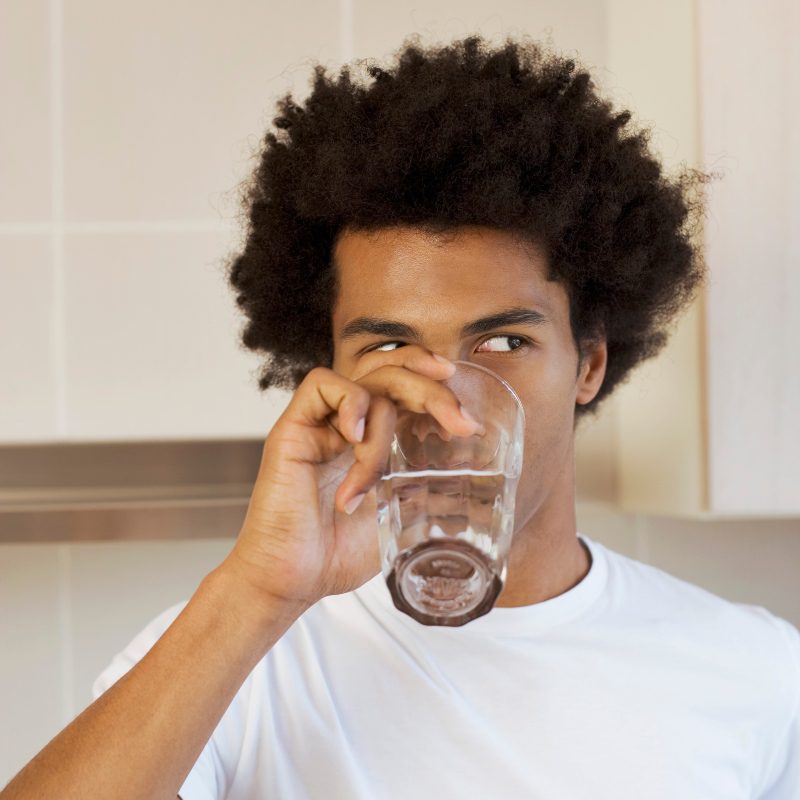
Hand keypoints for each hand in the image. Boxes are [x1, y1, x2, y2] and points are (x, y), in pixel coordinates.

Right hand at [220, 346, 483, 612]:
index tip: (463, 405)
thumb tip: (476, 479)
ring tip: (377, 476)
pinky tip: (353, 439)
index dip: (433, 378)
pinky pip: (323, 386)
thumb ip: (428, 490)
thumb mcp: (400, 517)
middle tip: (461, 423)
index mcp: (370, 439)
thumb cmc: (336, 555)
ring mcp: (320, 424)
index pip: (402, 384)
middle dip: (433, 390)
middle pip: (392, 372)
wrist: (291, 581)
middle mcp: (345, 424)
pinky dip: (350, 406)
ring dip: (385, 428)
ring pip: (367, 383)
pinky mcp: (293, 428)